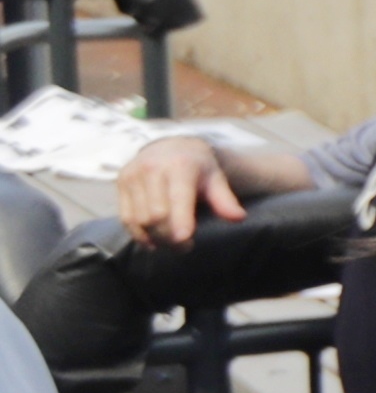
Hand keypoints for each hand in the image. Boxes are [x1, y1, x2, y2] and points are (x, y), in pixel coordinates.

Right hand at [114, 136, 242, 246]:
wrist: (170, 146)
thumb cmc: (197, 167)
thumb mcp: (215, 179)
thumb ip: (225, 200)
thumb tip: (238, 217)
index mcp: (180, 166)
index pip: (177, 198)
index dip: (180, 221)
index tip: (185, 239)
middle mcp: (152, 168)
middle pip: (156, 215)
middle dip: (170, 236)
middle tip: (185, 246)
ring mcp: (133, 175)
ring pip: (139, 219)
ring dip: (155, 238)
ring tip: (171, 243)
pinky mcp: (121, 183)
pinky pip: (125, 218)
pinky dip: (138, 234)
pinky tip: (152, 240)